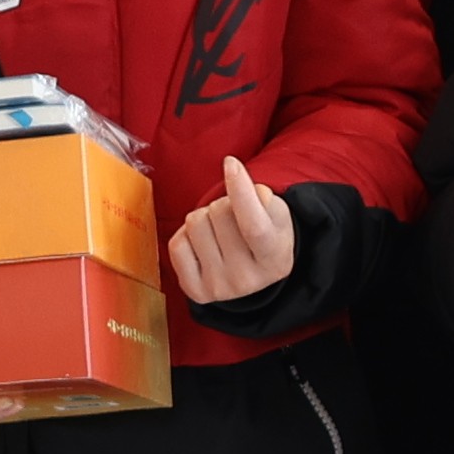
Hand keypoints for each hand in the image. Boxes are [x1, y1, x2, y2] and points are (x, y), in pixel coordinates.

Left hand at [165, 153, 296, 307]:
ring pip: (194, 223)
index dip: (241, 191)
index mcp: (274, 259)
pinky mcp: (194, 290)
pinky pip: (176, 243)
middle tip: (233, 216)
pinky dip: (187, 235)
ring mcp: (218, 287)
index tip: (231, 163)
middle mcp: (246, 278)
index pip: (253, 224)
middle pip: (219, 213)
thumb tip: (238, 182)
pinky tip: (202, 243)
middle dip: (224, 203)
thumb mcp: (277, 216)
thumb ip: (264, 198)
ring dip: (204, 217)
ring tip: (218, 230)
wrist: (254, 275)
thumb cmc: (267, 236)